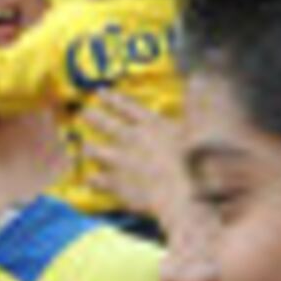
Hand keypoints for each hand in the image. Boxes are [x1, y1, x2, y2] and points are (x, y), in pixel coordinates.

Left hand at [82, 92, 187, 225]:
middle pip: (105, 124)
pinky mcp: (115, 184)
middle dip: (93, 117)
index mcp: (150, 124)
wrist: (182, 197)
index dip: (112, 98)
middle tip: (84, 113)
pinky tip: (90, 179)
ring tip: (84, 146)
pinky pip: (97, 180)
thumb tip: (194, 83)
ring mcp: (119, 162)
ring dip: (89, 147)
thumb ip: (191, 110)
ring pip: (95, 151)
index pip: (126, 106)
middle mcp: (130, 138)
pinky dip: (93, 180)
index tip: (99, 93)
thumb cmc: (196, 163)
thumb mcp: (196, 131)